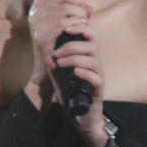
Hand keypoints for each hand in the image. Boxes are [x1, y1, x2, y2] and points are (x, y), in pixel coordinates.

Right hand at [26, 0, 90, 86]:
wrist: (44, 73)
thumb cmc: (54, 49)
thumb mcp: (57, 29)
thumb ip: (67, 15)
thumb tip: (89, 7)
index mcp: (36, 10)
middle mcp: (35, 14)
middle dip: (78, 2)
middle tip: (87, 13)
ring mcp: (38, 24)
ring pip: (66, 8)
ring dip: (80, 14)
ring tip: (85, 23)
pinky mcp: (45, 35)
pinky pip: (67, 22)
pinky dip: (78, 24)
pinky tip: (83, 28)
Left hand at [50, 24, 108, 146]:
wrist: (83, 118)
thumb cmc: (73, 96)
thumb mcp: (61, 80)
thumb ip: (56, 69)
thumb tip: (48, 57)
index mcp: (88, 58)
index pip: (90, 37)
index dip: (80, 29)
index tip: (66, 29)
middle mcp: (95, 65)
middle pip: (91, 45)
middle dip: (71, 45)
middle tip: (56, 53)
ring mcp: (98, 77)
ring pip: (93, 59)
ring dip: (74, 58)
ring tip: (60, 63)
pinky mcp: (98, 90)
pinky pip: (96, 78)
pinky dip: (85, 73)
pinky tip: (75, 73)